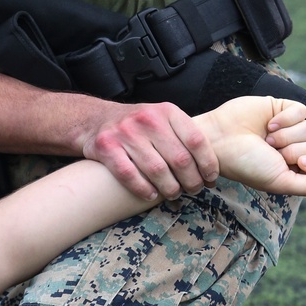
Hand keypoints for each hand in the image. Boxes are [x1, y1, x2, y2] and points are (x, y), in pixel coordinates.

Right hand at [78, 99, 219, 200]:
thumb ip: (183, 137)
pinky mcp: (107, 148)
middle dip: (191, 181)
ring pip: (157, 170)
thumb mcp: (162, 119)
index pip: (196, 140)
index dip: (208, 163)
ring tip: (174, 193)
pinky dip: (144, 189)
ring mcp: (125, 133)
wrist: (94, 120)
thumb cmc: (137, 126)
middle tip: (193, 190)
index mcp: (167, 111)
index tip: (211, 178)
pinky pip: (130, 175)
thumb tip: (209, 170)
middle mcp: (147, 119)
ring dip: (170, 188)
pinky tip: (151, 194)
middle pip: (179, 159)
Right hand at [199, 97, 305, 196]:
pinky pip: (302, 111)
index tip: (297, 165)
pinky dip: (288, 118)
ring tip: (267, 139)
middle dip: (296, 151)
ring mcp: (289, 127)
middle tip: (272, 152)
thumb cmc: (246, 164)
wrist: (220, 140)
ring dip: (288, 136)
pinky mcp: (282, 107)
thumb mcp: (280, 183)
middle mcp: (293, 147)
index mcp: (293, 168)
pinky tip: (270, 124)